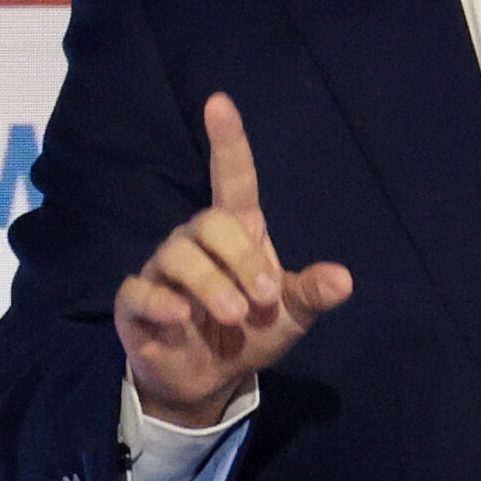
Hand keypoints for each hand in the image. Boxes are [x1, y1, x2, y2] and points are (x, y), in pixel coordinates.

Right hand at [114, 93, 352, 425]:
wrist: (211, 378)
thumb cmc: (251, 331)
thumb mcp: (292, 315)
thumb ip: (313, 294)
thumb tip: (343, 279)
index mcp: (237, 234)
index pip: (231, 178)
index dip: (227, 141)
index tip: (219, 102)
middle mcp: (195, 242)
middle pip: (210, 222)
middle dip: (240, 259)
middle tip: (261, 300)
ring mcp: (162, 271)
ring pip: (177, 255)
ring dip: (211, 286)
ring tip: (233, 317)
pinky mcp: (136, 304)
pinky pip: (140, 290)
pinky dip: (162, 302)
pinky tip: (183, 318)